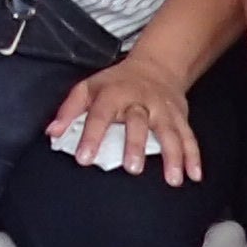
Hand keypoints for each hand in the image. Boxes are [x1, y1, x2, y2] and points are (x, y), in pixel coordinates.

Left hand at [45, 56, 200, 186]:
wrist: (156, 67)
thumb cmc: (116, 83)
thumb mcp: (88, 88)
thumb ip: (69, 110)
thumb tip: (52, 133)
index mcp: (113, 93)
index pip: (99, 115)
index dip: (91, 136)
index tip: (84, 159)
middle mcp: (140, 101)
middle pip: (139, 122)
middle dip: (136, 145)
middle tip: (132, 168)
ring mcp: (163, 109)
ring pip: (170, 132)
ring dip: (174, 155)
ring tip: (173, 179)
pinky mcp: (180, 117)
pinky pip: (189, 137)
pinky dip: (193, 157)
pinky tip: (194, 176)